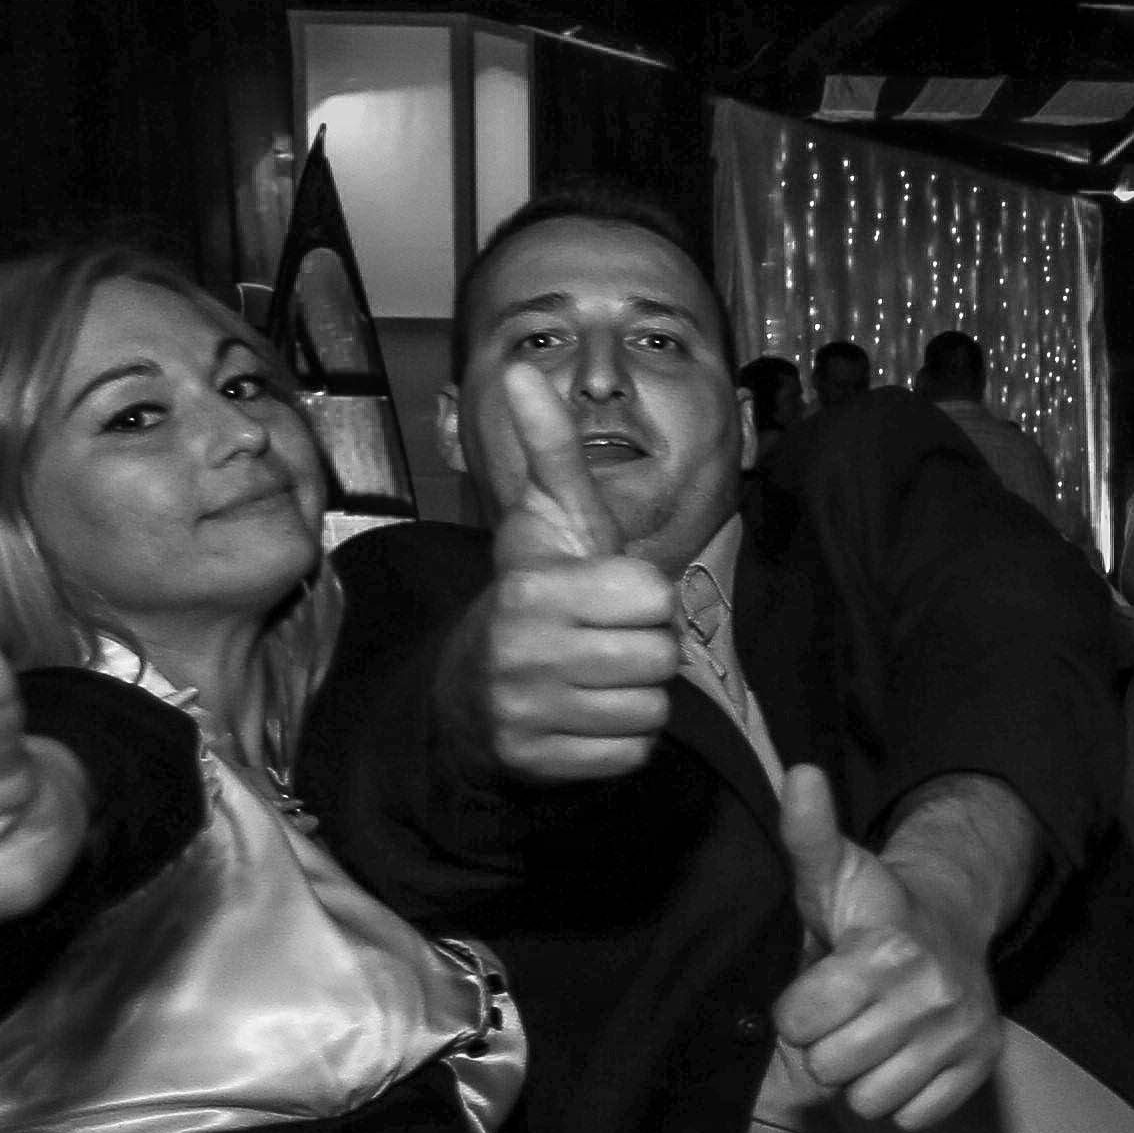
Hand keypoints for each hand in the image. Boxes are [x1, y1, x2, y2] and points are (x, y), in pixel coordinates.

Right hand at [475, 359, 682, 783]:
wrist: (473, 689)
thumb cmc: (533, 595)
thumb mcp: (545, 520)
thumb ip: (548, 449)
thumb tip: (522, 367)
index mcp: (531, 589)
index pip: (652, 594)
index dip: (643, 595)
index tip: (608, 596)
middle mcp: (521, 654)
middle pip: (660, 656)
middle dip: (645, 648)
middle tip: (605, 639)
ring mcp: (527, 715)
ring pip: (651, 709)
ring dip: (635, 695)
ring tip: (594, 676)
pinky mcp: (540, 765)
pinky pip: (633, 755)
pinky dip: (619, 742)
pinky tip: (584, 717)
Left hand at [773, 764, 1005, 1129]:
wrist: (953, 926)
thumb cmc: (874, 910)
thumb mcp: (831, 871)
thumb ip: (805, 832)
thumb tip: (799, 772)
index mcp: (886, 949)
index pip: (797, 1023)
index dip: (799, 1007)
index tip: (822, 982)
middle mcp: (931, 993)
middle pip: (829, 1067)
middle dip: (828, 1043)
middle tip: (849, 1011)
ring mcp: (960, 1033)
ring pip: (869, 1100)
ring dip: (863, 1074)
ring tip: (876, 1033)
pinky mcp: (981, 1064)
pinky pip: (912, 1117)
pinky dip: (904, 1095)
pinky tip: (909, 1054)